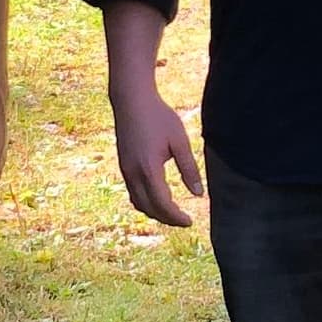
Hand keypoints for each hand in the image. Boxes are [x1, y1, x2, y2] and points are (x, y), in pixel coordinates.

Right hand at [112, 84, 203, 228]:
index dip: (176, 217)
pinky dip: (146, 202)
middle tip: (184, 220)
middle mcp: (134, 174)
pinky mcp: (123, 166)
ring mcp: (125, 171)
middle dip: (167, 219)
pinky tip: (158, 198)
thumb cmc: (158, 117)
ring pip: (139, 203)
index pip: (163, 204)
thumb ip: (189, 169)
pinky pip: (133, 193)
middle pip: (149, 209)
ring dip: (155, 212)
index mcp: (149, 169)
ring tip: (172, 213)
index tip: (190, 221)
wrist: (131, 100)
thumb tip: (199, 194)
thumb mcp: (180, 141)